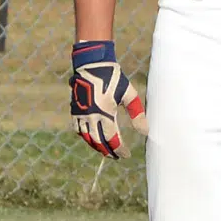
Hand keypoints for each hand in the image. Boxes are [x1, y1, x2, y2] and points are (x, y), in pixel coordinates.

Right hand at [70, 40, 146, 156]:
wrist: (91, 64)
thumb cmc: (113, 77)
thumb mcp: (129, 94)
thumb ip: (137, 113)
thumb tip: (145, 132)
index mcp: (104, 113)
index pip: (112, 139)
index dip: (119, 149)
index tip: (126, 155)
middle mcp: (90, 116)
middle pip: (98, 142)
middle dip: (107, 151)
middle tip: (116, 156)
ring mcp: (80, 113)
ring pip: (87, 137)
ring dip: (96, 146)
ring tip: (106, 150)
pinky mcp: (74, 109)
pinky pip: (78, 129)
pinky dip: (85, 136)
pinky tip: (92, 137)